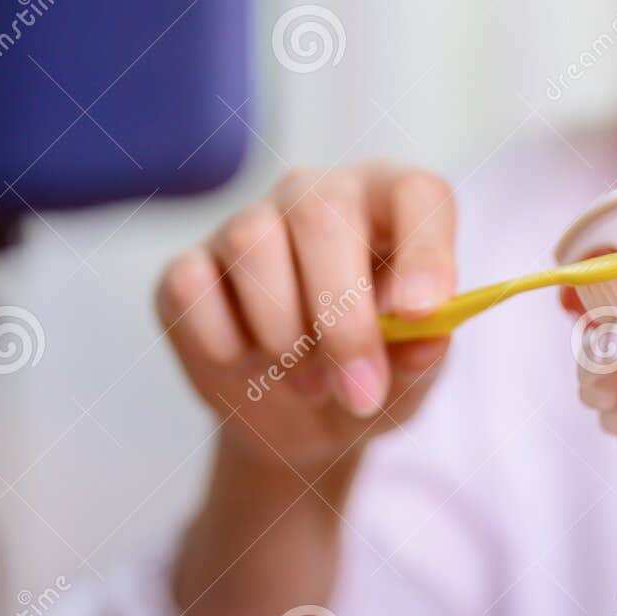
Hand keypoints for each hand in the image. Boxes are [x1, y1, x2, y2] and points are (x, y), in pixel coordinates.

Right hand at [156, 162, 455, 476]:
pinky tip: (250, 366)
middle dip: (342, 318)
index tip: (420, 313)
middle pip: (320, 213)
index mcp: (389, 208)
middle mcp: (316, 197)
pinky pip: (192, 286)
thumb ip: (422, 354)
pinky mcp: (189, 267)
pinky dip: (224, 343)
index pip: (416, 194)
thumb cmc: (372, 376)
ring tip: (310, 384)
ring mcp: (247, 224)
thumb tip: (427, 337)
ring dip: (284, 333)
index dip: (423, 248)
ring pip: (251, 243)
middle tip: (359, 392)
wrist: (305, 422)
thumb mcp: (410, 379)